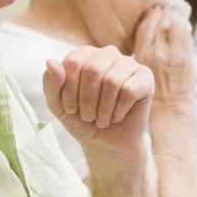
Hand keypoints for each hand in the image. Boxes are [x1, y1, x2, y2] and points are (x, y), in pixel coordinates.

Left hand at [43, 45, 153, 159]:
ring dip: (103, 108)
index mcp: (86, 54)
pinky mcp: (145, 78)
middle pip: (93, 70)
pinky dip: (119, 109)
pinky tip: (117, 116)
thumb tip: (50, 61)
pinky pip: (130, 90)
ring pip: (112, 81)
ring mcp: (129, 64)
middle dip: (87, 100)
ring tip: (102, 119)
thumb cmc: (81, 119)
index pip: (74, 63)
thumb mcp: (57, 104)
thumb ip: (51, 83)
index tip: (70, 108)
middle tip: (87, 116)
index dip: (69, 90)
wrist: (106, 142)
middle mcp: (108, 54)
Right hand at [131, 1, 196, 106]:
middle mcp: (157, 52)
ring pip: (175, 26)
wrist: (170, 109)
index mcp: (143, 55)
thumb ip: (145, 51)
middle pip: (162, 22)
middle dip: (164, 12)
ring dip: (176, 17)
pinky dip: (185, 28)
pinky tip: (183, 24)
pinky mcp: (187, 58)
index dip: (150, 15)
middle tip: (166, 4)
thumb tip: (149, 33)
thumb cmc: (152, 93)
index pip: (146, 27)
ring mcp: (174, 54)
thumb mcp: (140, 70)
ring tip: (175, 11)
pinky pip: (186, 36)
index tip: (153, 8)